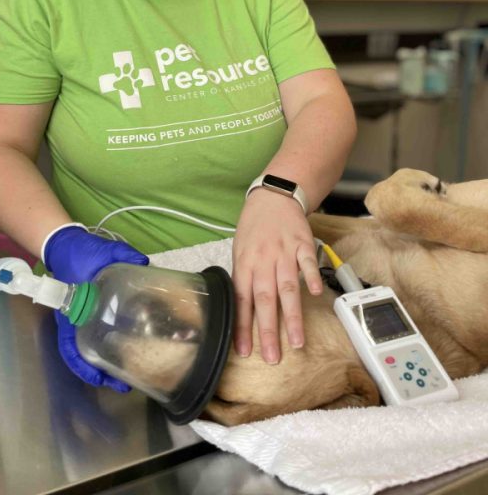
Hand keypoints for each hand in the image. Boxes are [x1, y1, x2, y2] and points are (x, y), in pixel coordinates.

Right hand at [44, 225, 148, 388]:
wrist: (65, 244)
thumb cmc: (80, 252)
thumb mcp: (102, 251)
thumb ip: (122, 256)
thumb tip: (144, 264)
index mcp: (71, 308)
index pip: (71, 346)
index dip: (84, 367)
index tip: (103, 379)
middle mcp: (73, 319)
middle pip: (81, 355)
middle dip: (99, 374)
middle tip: (124, 384)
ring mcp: (79, 317)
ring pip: (87, 349)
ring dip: (103, 365)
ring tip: (127, 375)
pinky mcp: (88, 311)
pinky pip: (95, 335)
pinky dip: (106, 347)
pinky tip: (126, 349)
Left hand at [232, 191, 321, 363]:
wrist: (273, 197)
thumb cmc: (254, 228)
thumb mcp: (240, 251)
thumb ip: (244, 279)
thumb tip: (243, 312)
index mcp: (244, 264)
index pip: (241, 301)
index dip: (242, 327)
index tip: (245, 351)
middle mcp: (263, 261)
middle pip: (265, 299)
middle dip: (268, 331)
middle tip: (272, 357)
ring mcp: (284, 252)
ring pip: (287, 287)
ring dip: (292, 316)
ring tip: (297, 342)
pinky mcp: (302, 244)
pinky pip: (307, 262)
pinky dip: (311, 277)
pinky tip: (315, 294)